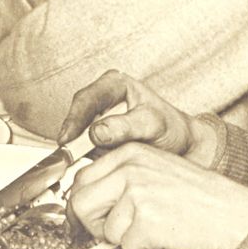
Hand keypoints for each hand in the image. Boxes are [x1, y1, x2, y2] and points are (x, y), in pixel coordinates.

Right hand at [55, 69, 218, 164]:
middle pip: (78, 113)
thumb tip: (96, 132)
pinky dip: (77, 155)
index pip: (90, 98)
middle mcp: (101, 99)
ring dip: (72, 145)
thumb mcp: (154, 124)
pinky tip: (78, 164)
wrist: (181, 148)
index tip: (76, 136)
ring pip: (76, 129)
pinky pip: (79, 145)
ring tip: (69, 159)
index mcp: (115, 84)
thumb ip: (126, 127)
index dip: (77, 117)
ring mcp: (96, 119)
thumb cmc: (171, 130)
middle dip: (72, 132)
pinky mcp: (93, 138)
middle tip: (66, 150)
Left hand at [66, 144, 247, 248]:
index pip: (80, 179)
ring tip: (157, 231)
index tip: (91, 219)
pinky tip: (168, 240)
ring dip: (127, 240)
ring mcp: (138, 193)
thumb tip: (82, 204)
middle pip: (80, 203)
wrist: (240, 217)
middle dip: (95, 225)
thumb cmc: (201, 200)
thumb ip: (120, 181)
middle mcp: (130, 168)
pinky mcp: (148, 221)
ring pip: (104, 230)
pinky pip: (128, 248)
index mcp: (129, 152)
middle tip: (121, 233)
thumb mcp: (155, 173)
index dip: (84, 205)